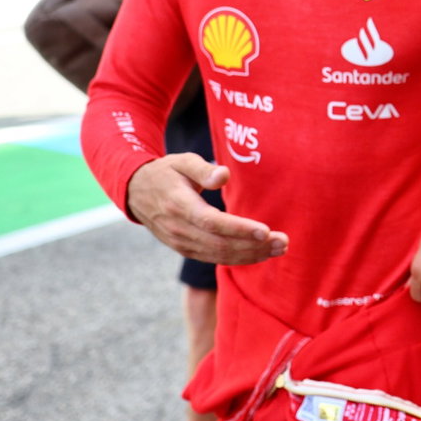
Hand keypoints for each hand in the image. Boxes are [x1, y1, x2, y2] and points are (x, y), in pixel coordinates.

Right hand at [126, 154, 287, 263]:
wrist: (136, 192)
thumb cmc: (166, 172)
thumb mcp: (182, 161)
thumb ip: (203, 169)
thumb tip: (224, 175)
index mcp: (178, 205)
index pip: (212, 222)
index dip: (239, 229)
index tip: (265, 230)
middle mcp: (179, 229)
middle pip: (220, 244)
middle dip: (254, 246)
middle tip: (283, 242)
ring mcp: (181, 243)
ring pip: (219, 255)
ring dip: (251, 255)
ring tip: (279, 249)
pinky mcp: (185, 249)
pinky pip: (214, 258)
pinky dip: (238, 258)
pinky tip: (260, 254)